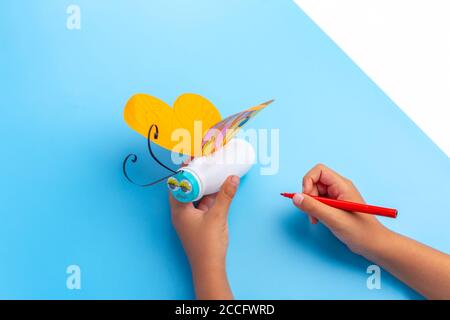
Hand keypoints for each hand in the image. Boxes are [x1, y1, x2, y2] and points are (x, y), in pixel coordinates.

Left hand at [169, 175, 239, 298]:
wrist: (209, 267)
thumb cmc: (208, 244)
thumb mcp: (218, 216)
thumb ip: (225, 195)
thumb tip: (232, 178)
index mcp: (179, 210)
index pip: (177, 185)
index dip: (184, 171)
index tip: (192, 160)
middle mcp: (180, 213)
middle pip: (184, 189)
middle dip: (193, 177)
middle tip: (201, 164)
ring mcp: (187, 219)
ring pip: (192, 197)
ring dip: (200, 187)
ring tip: (209, 173)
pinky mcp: (195, 224)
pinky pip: (199, 205)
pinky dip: (206, 197)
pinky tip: (215, 190)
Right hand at [292, 164, 389, 257]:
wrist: (373, 245)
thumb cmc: (360, 231)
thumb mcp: (333, 218)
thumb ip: (313, 207)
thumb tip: (295, 197)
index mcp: (342, 185)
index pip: (319, 171)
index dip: (308, 181)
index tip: (306, 198)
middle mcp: (339, 188)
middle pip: (314, 182)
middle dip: (309, 196)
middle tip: (311, 212)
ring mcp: (337, 196)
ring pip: (315, 192)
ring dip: (311, 205)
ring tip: (316, 219)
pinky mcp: (335, 205)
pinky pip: (319, 202)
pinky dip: (315, 210)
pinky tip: (318, 220)